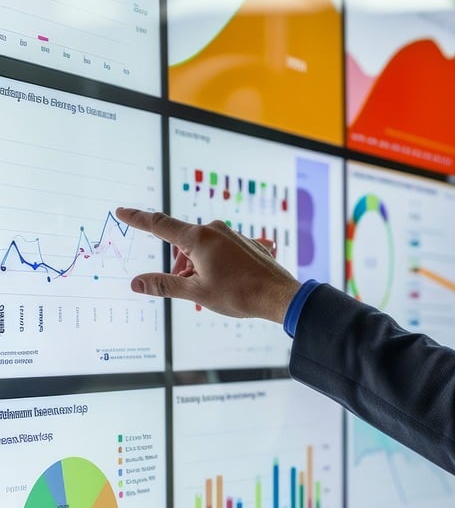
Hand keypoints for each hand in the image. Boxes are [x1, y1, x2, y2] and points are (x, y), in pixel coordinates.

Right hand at [115, 208, 300, 322]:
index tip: (122, 211)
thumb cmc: (238, 294)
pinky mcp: (246, 243)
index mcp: (199, 238)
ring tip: (209, 291)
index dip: (138, 219)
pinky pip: (221, 251)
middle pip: (182, 243)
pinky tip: (226, 282)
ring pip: (202, 249)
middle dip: (179, 265)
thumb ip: (164, 285)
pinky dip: (215, 266)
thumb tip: (136, 283)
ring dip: (197, 268)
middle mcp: (215, 230)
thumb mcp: (195, 292)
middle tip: (189, 288)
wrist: (279, 296)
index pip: (159, 225)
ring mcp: (232, 235)